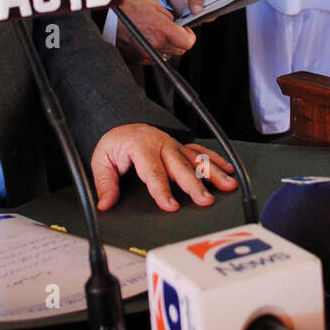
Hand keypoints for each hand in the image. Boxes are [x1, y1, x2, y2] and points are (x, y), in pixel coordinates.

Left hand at [91, 125, 237, 210]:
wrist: (123, 124)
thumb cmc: (115, 143)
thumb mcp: (102, 160)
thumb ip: (105, 183)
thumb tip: (105, 203)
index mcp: (141, 147)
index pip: (153, 173)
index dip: (162, 191)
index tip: (171, 206)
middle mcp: (161, 145)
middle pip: (180, 167)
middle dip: (195, 185)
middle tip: (205, 200)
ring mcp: (174, 145)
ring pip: (196, 159)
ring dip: (213, 172)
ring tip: (227, 185)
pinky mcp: (181, 147)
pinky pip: (200, 152)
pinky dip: (215, 160)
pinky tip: (227, 170)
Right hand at [115, 0, 194, 61]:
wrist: (106, 22)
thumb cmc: (127, 10)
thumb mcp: (152, 5)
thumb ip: (168, 15)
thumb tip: (176, 22)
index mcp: (162, 29)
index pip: (188, 42)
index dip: (189, 36)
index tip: (184, 30)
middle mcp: (156, 44)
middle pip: (181, 50)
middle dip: (179, 41)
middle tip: (172, 32)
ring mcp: (147, 54)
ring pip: (169, 55)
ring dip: (168, 47)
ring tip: (157, 35)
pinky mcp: (140, 59)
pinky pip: (155, 58)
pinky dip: (155, 51)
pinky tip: (147, 40)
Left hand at [164, 0, 222, 17]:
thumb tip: (198, 11)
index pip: (220, 5)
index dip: (217, 9)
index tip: (211, 10)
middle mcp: (209, 5)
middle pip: (211, 15)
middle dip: (204, 16)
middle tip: (197, 14)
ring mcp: (199, 11)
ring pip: (200, 21)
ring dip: (194, 20)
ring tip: (189, 16)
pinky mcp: (190, 16)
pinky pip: (189, 22)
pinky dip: (186, 22)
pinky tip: (182, 19)